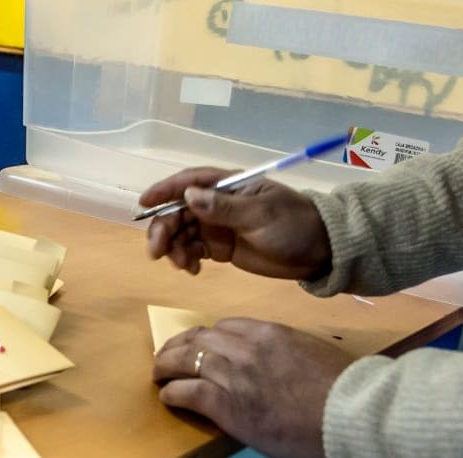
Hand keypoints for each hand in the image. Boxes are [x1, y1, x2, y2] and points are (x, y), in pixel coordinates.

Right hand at [139, 167, 331, 278]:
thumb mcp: (261, 215)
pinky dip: (186, 260)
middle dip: (164, 229)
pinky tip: (191, 271)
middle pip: (179, 211)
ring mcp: (217, 226)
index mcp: (228, 186)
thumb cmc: (293, 225)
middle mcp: (217, 203)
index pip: (189, 182)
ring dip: (173, 248)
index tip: (143, 204)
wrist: (318, 251)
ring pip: (182, 233)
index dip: (164, 191)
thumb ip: (224, 208)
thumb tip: (189, 196)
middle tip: (157, 252)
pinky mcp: (220, 248)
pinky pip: (193, 251)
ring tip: (181, 265)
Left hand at [153, 318, 354, 457]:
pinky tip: (167, 398)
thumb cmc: (345, 392)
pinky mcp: (225, 405)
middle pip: (199, 338)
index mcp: (270, 333)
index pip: (227, 326)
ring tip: (158, 374)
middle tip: (167, 356)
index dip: (208, 336)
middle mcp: (246, 348)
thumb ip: (290, 355)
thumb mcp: (316, 357)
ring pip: (185, 360)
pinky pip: (186, 392)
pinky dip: (172, 393)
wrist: (350, 416)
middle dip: (178, 346)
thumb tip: (282, 368)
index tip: (201, 346)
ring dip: (166, 367)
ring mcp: (233, 374)